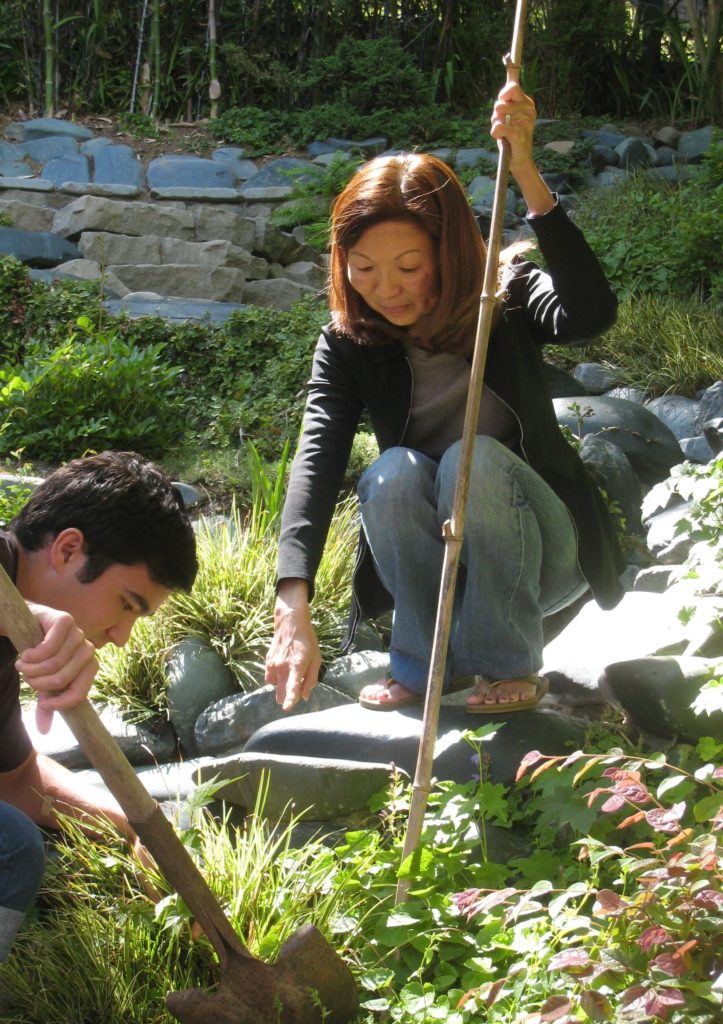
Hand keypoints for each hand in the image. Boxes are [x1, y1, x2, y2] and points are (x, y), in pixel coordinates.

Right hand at [18, 603, 97, 733]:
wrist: (28, 624)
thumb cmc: (41, 656)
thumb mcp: (44, 681)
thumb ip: (46, 703)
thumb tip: (44, 731)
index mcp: (88, 666)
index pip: (80, 692)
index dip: (61, 703)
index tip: (43, 704)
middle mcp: (88, 649)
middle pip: (63, 678)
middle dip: (39, 683)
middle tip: (26, 678)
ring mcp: (78, 633)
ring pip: (55, 663)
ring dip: (32, 669)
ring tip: (22, 666)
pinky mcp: (65, 620)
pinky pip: (50, 646)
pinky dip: (33, 654)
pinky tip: (25, 654)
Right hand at [265, 580, 320, 710]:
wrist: (290, 623)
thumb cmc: (307, 641)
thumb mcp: (316, 659)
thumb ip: (311, 679)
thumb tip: (304, 696)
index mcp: (297, 665)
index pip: (292, 685)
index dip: (290, 698)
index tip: (286, 707)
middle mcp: (282, 666)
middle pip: (280, 691)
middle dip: (287, 697)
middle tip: (295, 692)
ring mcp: (273, 664)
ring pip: (274, 686)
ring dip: (281, 688)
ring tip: (289, 677)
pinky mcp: (268, 662)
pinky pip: (269, 678)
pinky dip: (275, 680)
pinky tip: (282, 673)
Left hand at [490, 81, 536, 172]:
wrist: (519, 160)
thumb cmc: (511, 137)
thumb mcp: (508, 115)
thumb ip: (505, 102)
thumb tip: (502, 94)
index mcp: (528, 104)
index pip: (512, 88)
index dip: (502, 96)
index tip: (502, 108)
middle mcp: (528, 110)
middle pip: (500, 103)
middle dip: (496, 115)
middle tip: (504, 125)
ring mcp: (525, 121)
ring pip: (497, 116)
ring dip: (496, 124)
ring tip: (505, 133)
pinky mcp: (518, 133)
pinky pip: (497, 127)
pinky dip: (495, 134)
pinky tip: (503, 139)